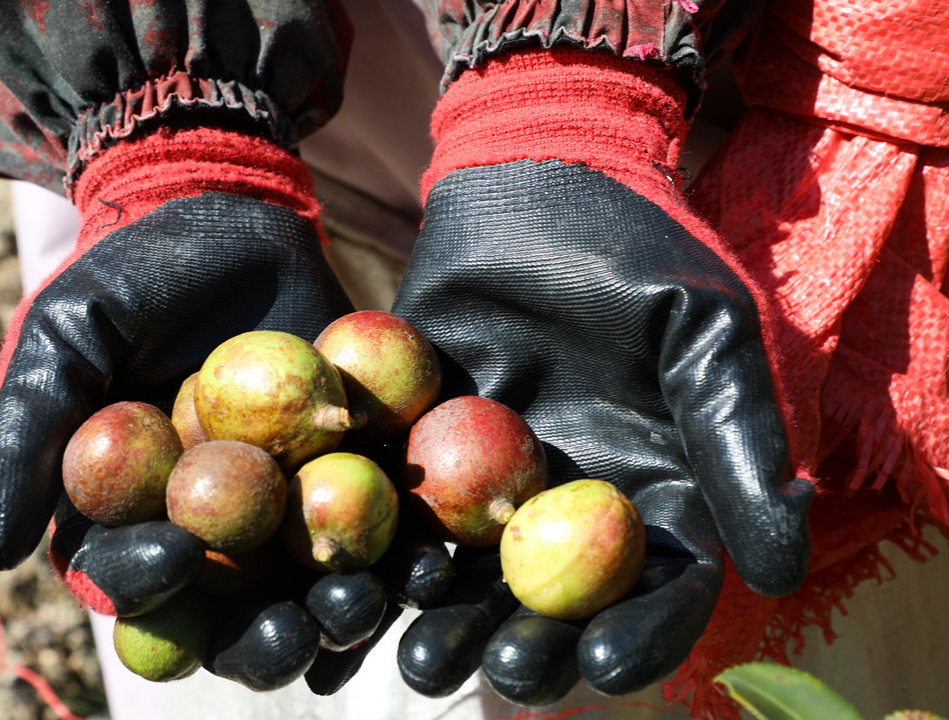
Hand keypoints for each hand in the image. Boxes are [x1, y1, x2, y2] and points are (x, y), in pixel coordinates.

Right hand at [0, 125, 380, 689]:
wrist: (225, 210)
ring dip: (338, 610)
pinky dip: (402, 552)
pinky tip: (428, 561)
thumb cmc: (128, 275)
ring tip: (364, 606)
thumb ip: (26, 436)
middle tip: (293, 634)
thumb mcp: (63, 341)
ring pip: (307, 584)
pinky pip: (376, 523)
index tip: (177, 560)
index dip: (148, 580)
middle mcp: (204, 525)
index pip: (130, 572)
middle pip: (227, 610)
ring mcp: (281, 504)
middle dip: (260, 635)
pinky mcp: (349, 471)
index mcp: (127, 513)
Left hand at [389, 48, 813, 703]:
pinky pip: (402, 512)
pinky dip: (386, 555)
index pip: (658, 583)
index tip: (610, 667)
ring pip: (472, 573)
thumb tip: (778, 573)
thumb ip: (737, 442)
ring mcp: (489, 478)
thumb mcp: (705, 334)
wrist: (532, 179)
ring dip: (448, 620)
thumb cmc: (634, 249)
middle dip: (530, 643)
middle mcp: (570, 500)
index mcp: (652, 486)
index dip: (644, 632)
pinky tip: (363, 591)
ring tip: (419, 661)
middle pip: (555, 600)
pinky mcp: (418, 446)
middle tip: (504, 675)